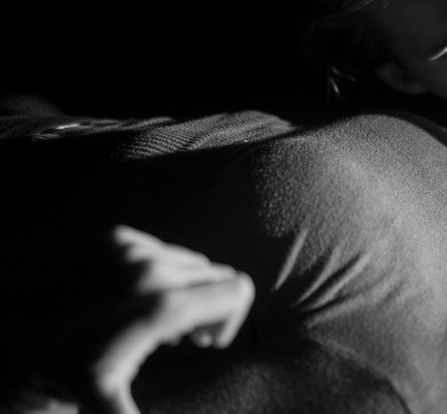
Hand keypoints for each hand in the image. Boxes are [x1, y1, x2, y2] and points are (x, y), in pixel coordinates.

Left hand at [48, 226, 254, 413]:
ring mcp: (132, 249)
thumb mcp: (107, 400)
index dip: (229, 321)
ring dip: (186, 290)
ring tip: (157, 319)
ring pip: (194, 263)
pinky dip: (160, 273)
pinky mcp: (116, 238)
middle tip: (182, 336)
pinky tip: (135, 299)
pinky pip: (164, 250)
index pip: (236, 290)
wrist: (15, 339)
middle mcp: (151, 268)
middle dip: (210, 308)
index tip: (204, 342)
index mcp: (161, 304)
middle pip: (219, 276)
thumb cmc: (69, 372)